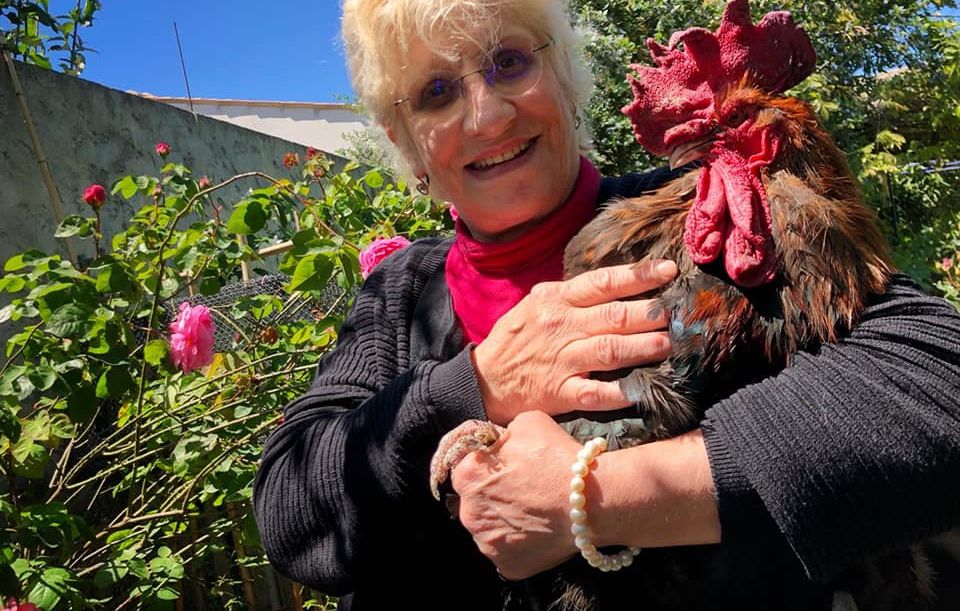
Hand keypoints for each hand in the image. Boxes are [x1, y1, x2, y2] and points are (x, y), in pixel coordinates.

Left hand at [450, 413, 721, 579]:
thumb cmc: (558, 456)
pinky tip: (539, 531)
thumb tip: (499, 443)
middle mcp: (468, 512)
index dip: (487, 466)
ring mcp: (487, 543)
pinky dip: (520, 544)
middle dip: (493, 495)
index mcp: (467, 475)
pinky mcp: (507, 566)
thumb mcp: (526, 422)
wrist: (591, 500)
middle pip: (475, 501)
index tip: (508, 467)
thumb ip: (502, 434)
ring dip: (505, 521)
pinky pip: (508, 552)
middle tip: (524, 490)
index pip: (466, 468)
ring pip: (490, 529)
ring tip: (534, 511)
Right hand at [472, 260, 676, 423]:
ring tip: (667, 345)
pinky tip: (640, 391)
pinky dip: (619, 393)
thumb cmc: (516, 339)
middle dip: (649, 313)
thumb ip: (571, 294)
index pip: (603, 282)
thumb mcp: (536, 304)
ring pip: (609, 350)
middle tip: (674, 313)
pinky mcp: (559, 393)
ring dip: (642, 347)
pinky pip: (594, 393)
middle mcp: (561, 327)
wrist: (482, 379)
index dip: (638, 275)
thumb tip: (614, 282)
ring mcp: (561, 361)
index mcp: (556, 300)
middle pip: (613, 316)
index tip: (668, 270)